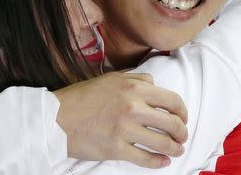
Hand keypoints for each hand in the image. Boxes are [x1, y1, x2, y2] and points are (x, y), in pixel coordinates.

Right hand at [53, 71, 187, 167]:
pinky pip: (146, 159)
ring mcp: (125, 129)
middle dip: (182, 132)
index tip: (182, 117)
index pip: (172, 100)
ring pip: (163, 143)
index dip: (182, 111)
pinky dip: (159, 162)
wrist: (58, 117)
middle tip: (182, 136)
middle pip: (172, 123)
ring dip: (175, 148)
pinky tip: (163, 162)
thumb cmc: (82, 96)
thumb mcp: (110, 79)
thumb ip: (135, 78)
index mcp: (134, 88)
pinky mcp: (117, 149)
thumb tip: (153, 83)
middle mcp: (133, 107)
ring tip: (176, 150)